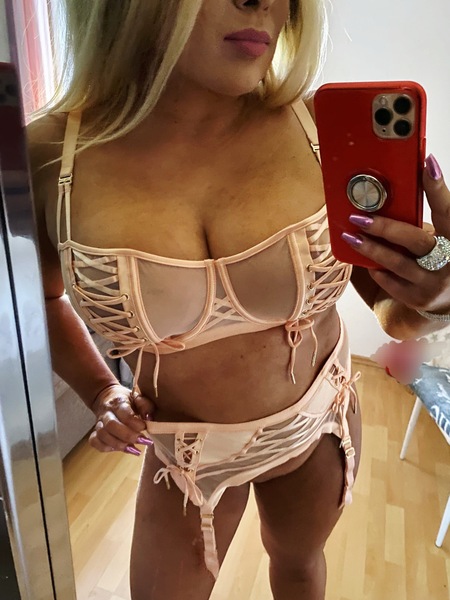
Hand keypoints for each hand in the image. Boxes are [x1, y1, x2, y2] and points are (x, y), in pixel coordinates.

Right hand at [89, 383, 154, 454]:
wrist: (106, 397)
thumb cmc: (127, 400)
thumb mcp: (138, 397)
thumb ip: (145, 406)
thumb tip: (149, 418)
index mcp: (118, 402)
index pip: (124, 413)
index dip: (135, 423)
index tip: (145, 428)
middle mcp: (106, 412)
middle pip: (111, 425)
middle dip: (128, 436)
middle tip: (143, 441)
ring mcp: (99, 423)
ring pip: (102, 435)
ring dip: (118, 444)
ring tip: (134, 450)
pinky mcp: (94, 431)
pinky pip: (94, 441)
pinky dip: (106, 447)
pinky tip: (119, 449)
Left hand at [341, 154, 449, 313]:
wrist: (449, 296)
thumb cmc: (441, 258)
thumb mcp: (441, 236)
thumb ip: (423, 221)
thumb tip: (395, 189)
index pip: (447, 210)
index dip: (437, 188)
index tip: (427, 164)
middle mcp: (449, 260)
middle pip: (416, 239)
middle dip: (385, 227)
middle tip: (359, 217)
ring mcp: (434, 282)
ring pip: (397, 263)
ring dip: (371, 249)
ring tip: (351, 236)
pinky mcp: (419, 298)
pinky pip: (391, 282)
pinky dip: (377, 270)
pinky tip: (366, 261)